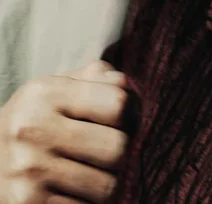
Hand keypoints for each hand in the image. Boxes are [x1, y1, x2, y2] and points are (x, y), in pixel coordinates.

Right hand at [0, 61, 129, 203]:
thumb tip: (125, 84)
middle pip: (117, 147)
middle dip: (118, 156)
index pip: (117, 103)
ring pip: (107, 185)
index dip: (126, 116)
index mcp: (44, 93)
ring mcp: (28, 168)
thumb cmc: (35, 124)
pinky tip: (70, 193)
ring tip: (87, 175)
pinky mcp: (27, 202)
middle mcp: (32, 128)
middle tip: (102, 156)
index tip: (114, 124)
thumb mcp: (56, 93)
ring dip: (104, 184)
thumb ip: (95, 79)